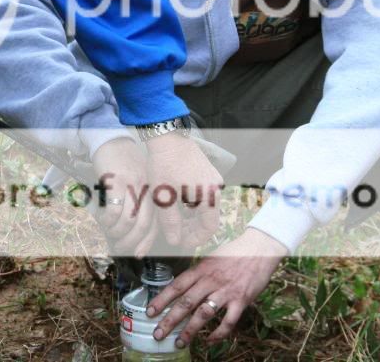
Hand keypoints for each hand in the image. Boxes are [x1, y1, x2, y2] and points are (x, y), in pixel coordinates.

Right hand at [91, 137, 156, 257]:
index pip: (156, 222)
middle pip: (144, 225)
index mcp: (154, 192)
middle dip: (131, 241)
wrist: (113, 142)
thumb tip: (131, 232)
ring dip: (118, 232)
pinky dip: (108, 220)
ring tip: (111, 233)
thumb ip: (139, 204)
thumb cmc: (125, 166)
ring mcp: (132, 186)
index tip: (139, 253)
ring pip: (129, 220)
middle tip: (120, 248)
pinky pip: (114, 209)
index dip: (147, 241)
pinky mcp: (117, 182)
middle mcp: (147, 190)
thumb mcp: (138, 184)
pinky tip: (103, 220)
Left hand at [146, 133, 223, 247]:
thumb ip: (171, 222)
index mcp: (209, 195)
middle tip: (175, 235)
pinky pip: (203, 195)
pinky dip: (193, 205)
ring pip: (205, 207)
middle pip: (209, 217)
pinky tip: (178, 206)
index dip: (196, 239)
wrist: (167, 136)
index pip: (209, 227)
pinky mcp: (207, 172)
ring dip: (192, 217)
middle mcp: (215, 187)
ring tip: (174, 222)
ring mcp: (212, 178)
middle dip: (192, 229)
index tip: (181, 243)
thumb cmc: (164, 164)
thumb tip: (175, 241)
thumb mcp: (163, 197)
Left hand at [146, 229, 287, 346]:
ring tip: (180, 342)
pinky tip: (209, 340)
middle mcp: (211, 280)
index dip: (162, 300)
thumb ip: (198, 272)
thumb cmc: (235, 252)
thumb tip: (183, 286)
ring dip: (190, 330)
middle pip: (186, 302)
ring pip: (204, 314)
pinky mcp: (241, 300)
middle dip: (170, 320)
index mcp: (202, 269)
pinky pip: (228, 321)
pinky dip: (218, 333)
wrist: (261, 247)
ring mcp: (226, 291)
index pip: (177, 286)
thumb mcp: (212, 257)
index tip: (150, 312)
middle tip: (158, 334)